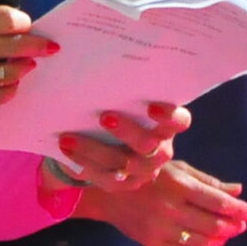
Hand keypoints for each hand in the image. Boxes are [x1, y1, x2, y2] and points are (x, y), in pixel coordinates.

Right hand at [0, 5, 58, 114]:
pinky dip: (9, 91)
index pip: (5, 19)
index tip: (28, 25)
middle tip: (47, 46)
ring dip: (23, 69)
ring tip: (27, 66)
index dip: (23, 22)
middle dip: (36, 46)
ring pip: (8, 72)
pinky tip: (12, 85)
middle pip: (12, 46)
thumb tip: (14, 25)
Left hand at [50, 103, 190, 193]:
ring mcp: (144, 170)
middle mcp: (160, 150)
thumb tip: (101, 62)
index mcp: (166, 126)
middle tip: (104, 117)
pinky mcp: (125, 184)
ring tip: (68, 138)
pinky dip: (84, 164)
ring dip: (94, 150)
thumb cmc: (121, 110)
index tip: (151, 107)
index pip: (180, 121)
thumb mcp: (125, 101)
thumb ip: (123, 90)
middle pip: (149, 145)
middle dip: (127, 132)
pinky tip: (66, 150)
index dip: (169, 117)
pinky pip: (106, 178)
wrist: (108, 140)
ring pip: (123, 165)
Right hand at [81, 160, 246, 245]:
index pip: (216, 201)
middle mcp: (171, 208)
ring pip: (200, 242)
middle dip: (232, 227)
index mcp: (178, 185)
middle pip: (212, 224)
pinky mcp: (152, 244)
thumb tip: (237, 190)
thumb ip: (207, 180)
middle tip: (241, 225)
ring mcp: (161, 229)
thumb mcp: (176, 168)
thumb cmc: (147, 175)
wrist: (106, 193)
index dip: (238, 209)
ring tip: (225, 236)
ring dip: (218, 241)